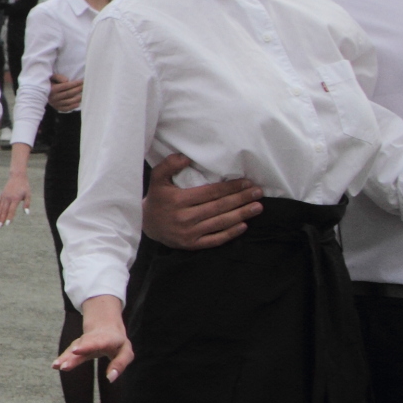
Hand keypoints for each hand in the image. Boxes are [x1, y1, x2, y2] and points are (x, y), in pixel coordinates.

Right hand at [0, 168, 30, 226]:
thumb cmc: (24, 186)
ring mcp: (4, 197)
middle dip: (1, 219)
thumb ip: (27, 204)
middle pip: (4, 211)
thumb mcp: (28, 194)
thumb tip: (27, 213)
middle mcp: (8, 198)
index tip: (7, 224)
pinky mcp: (1, 195)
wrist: (17, 176)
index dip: (10, 217)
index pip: (12, 210)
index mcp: (15, 199)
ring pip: (0, 208)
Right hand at [45, 74, 83, 113]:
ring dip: (77, 98)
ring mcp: (55, 104)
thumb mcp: (51, 77)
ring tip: (83, 94)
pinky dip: (73, 106)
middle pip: (69, 93)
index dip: (75, 83)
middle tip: (85, 86)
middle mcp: (53, 97)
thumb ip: (58, 77)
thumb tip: (67, 81)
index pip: (66, 86)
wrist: (40, 92)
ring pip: (69, 102)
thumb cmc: (49, 83)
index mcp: (52, 89)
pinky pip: (66, 108)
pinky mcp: (57, 108)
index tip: (83, 81)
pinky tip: (78, 103)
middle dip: (78, 89)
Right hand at [53, 294, 133, 379]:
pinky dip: (63, 358)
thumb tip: (110, 378)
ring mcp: (83, 342)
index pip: (97, 342)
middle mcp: (93, 339)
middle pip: (82, 346)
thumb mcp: (126, 353)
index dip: (86, 346)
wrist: (105, 327)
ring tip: (57, 366)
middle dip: (72, 355)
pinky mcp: (77, 348)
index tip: (76, 351)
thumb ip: (119, 364)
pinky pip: (70, 353)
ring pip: (74, 348)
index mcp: (107, 338)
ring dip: (66, 357)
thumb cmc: (118, 344)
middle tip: (64, 365)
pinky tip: (55, 366)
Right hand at [142, 154, 261, 248]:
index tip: (246, 183)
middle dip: (241, 199)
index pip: (210, 192)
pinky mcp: (191, 244)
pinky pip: (215, 239)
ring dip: (241, 214)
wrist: (145, 225)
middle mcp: (185, 217)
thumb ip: (169, 165)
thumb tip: (186, 157)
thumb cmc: (156, 199)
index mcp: (178, 200)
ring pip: (220, 223)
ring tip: (257, 207)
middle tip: (258, 193)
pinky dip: (230, 233)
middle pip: (219, 207)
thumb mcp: (156, 178)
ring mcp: (189, 232)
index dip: (230, 187)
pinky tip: (243, 225)